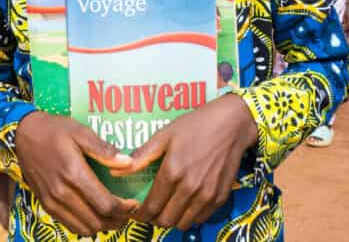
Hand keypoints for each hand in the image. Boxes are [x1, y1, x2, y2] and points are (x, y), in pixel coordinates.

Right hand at [15, 112, 137, 235]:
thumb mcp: (80, 132)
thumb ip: (104, 150)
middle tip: (127, 212)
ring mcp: (52, 201)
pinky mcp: (45, 204)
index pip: (105, 205)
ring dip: (103, 226)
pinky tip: (94, 214)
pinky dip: (86, 226)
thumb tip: (128, 163)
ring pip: (84, 228)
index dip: (124, 209)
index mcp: (73, 174)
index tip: (134, 204)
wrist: (23, 134)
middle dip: (117, 221)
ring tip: (114, 215)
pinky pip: (69, 225)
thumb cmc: (54, 130)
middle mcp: (62, 193)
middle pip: (97, 222)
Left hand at [118, 94, 256, 230]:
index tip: (136, 212)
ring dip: (172, 219)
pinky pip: (201, 219)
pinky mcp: (221, 197)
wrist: (231, 123)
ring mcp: (207, 195)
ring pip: (183, 223)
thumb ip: (141, 156)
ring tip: (168, 207)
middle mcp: (190, 188)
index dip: (140, 214)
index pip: (151, 207)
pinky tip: (186, 203)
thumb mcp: (165, 135)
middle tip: (151, 210)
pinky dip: (190, 216)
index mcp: (172, 172)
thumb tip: (117, 171)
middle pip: (165, 220)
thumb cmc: (196, 125)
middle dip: (154, 219)